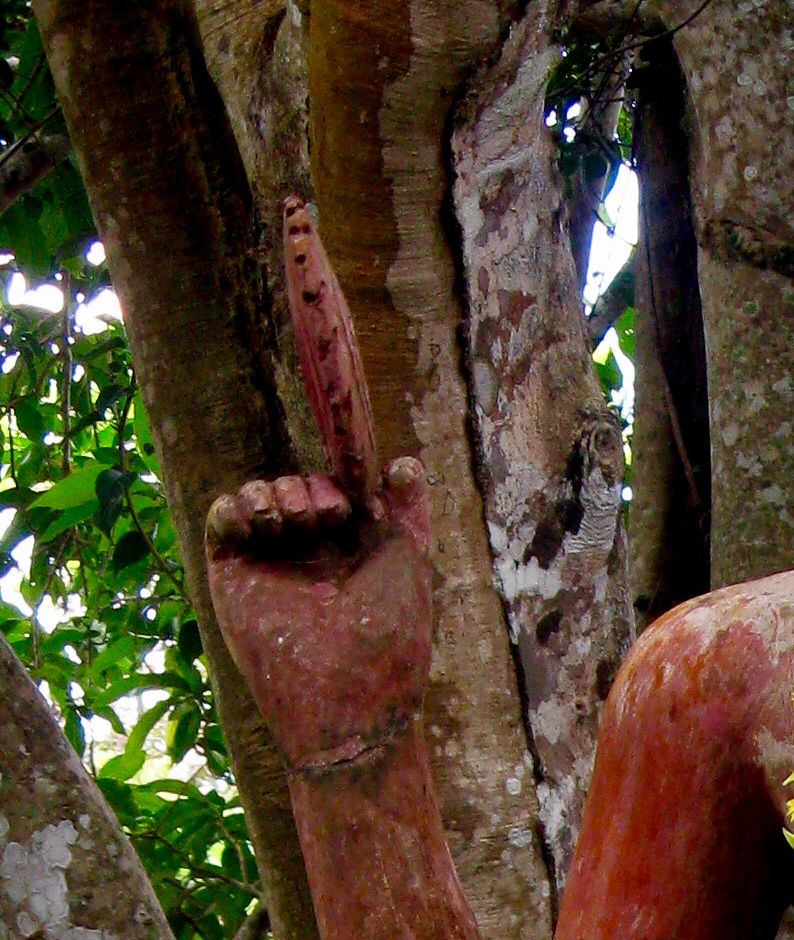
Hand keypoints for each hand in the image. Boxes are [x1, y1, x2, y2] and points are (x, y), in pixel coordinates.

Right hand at [205, 200, 431, 773]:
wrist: (355, 704)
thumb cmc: (398, 643)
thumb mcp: (416, 562)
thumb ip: (409, 506)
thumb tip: (395, 452)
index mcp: (363, 506)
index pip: (342, 409)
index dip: (324, 330)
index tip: (301, 235)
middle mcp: (318, 513)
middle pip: (308, 453)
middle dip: (324, 487)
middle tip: (340, 526)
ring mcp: (275, 535)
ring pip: (274, 482)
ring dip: (295, 507)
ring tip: (313, 545)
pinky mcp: (233, 558)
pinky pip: (230, 506)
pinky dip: (249, 511)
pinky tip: (271, 533)